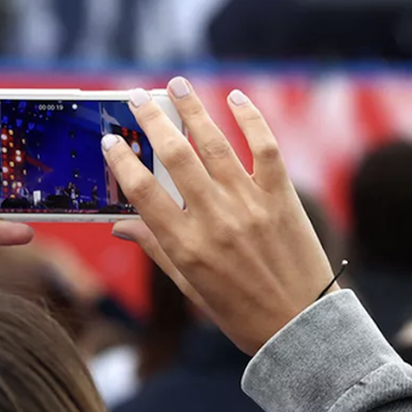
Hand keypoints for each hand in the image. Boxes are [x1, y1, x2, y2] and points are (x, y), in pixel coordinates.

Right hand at [102, 79, 334, 355]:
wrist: (301, 326)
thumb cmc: (241, 313)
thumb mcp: (191, 288)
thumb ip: (157, 250)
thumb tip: (121, 225)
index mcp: (187, 247)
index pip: (143, 193)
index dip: (123, 162)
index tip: (110, 141)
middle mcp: (215, 220)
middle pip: (175, 157)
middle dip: (152, 120)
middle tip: (137, 96)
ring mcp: (250, 205)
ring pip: (214, 144)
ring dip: (193, 109)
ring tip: (176, 84)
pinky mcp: (281, 197)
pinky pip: (264, 148)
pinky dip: (250, 119)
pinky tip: (235, 97)